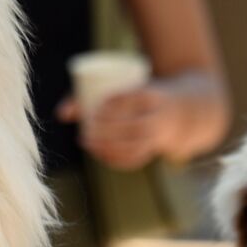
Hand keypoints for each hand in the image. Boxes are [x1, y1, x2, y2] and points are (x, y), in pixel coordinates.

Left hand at [57, 84, 181, 169]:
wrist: (186, 110)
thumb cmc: (143, 94)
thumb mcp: (127, 87)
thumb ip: (92, 95)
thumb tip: (60, 114)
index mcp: (153, 95)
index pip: (133, 100)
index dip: (113, 106)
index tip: (95, 111)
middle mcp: (159, 116)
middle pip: (133, 126)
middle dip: (107, 132)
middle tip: (85, 132)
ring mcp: (159, 135)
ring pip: (135, 145)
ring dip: (109, 147)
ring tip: (88, 143)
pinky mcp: (156, 148)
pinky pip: (137, 158)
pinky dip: (116, 159)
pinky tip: (100, 155)